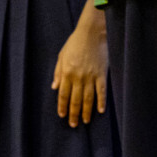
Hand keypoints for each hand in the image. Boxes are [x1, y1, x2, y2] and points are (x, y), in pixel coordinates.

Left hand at [53, 5, 108, 127]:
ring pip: (88, 98)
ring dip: (86, 111)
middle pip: (75, 100)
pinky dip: (101, 102)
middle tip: (73, 124)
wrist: (92, 32)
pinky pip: (101, 91)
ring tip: (86, 121)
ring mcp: (90, 76)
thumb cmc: (75, 42)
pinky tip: (100, 110)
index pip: (63, 95)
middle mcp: (78, 77)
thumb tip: (54, 87)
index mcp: (66, 73)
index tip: (62, 116)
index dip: (62, 106)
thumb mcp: (62, 55)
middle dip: (73, 113)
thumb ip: (57, 72)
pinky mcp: (102, 74)